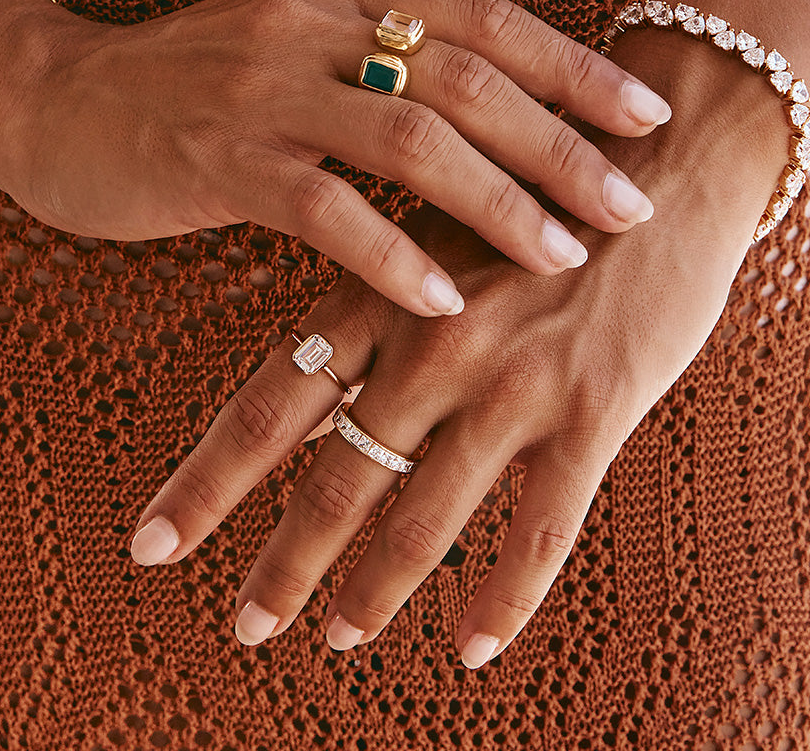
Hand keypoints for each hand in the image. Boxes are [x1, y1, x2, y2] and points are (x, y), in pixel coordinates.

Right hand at [0, 0, 667, 316]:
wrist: (52, 96)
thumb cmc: (185, 87)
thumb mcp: (289, 51)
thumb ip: (375, 70)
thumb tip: (487, 127)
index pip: (482, 16)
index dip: (570, 66)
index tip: (642, 115)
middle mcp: (309, 23)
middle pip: (466, 78)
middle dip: (559, 146)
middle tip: (628, 205)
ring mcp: (261, 87)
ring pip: (411, 140)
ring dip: (497, 202)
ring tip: (560, 257)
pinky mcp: (216, 156)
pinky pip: (326, 208)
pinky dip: (392, 255)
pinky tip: (441, 298)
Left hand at [125, 25, 792, 662]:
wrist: (658, 164)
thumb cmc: (531, 198)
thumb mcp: (428, 230)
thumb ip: (372, 299)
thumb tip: (317, 382)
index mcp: (377, 294)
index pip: (268, 405)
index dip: (205, 482)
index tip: (150, 546)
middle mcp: (430, 341)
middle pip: (335, 475)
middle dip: (283, 563)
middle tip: (243, 627)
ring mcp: (511, 379)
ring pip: (424, 516)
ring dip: (375, 590)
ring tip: (340, 638)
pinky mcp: (592, 408)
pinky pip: (540, 529)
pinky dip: (504, 597)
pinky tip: (473, 645)